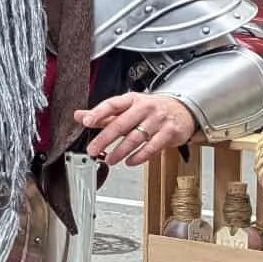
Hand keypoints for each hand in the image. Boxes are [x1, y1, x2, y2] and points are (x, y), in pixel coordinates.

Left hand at [74, 92, 195, 166]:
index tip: (86, 121)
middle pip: (121, 123)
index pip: (112, 104)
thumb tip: (79, 115)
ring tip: (110, 160)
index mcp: (132, 99)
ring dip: (120, 151)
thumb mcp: (128, 107)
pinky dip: (139, 157)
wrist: (182, 110)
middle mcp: (145, 108)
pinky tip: (130, 162)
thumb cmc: (151, 109)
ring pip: (135, 138)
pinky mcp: (169, 133)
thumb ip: (104, 114)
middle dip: (105, 138)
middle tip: (93, 149)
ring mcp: (158, 120)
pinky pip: (152, 147)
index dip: (98, 112)